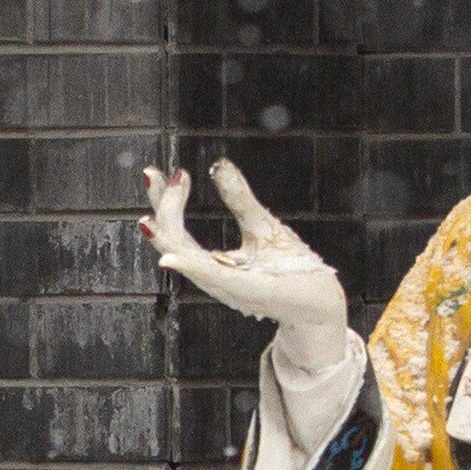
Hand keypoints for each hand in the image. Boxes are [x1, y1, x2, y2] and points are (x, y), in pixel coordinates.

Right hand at [142, 161, 349, 365]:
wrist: (319, 304)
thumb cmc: (289, 269)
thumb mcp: (260, 225)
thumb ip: (238, 198)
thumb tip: (218, 164)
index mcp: (211, 263)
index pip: (174, 231)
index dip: (161, 201)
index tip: (151, 173)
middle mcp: (211, 277)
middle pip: (173, 242)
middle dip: (164, 209)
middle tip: (168, 176)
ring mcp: (227, 286)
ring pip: (186, 259)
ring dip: (169, 232)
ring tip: (157, 207)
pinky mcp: (250, 291)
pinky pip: (214, 278)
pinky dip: (190, 267)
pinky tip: (170, 257)